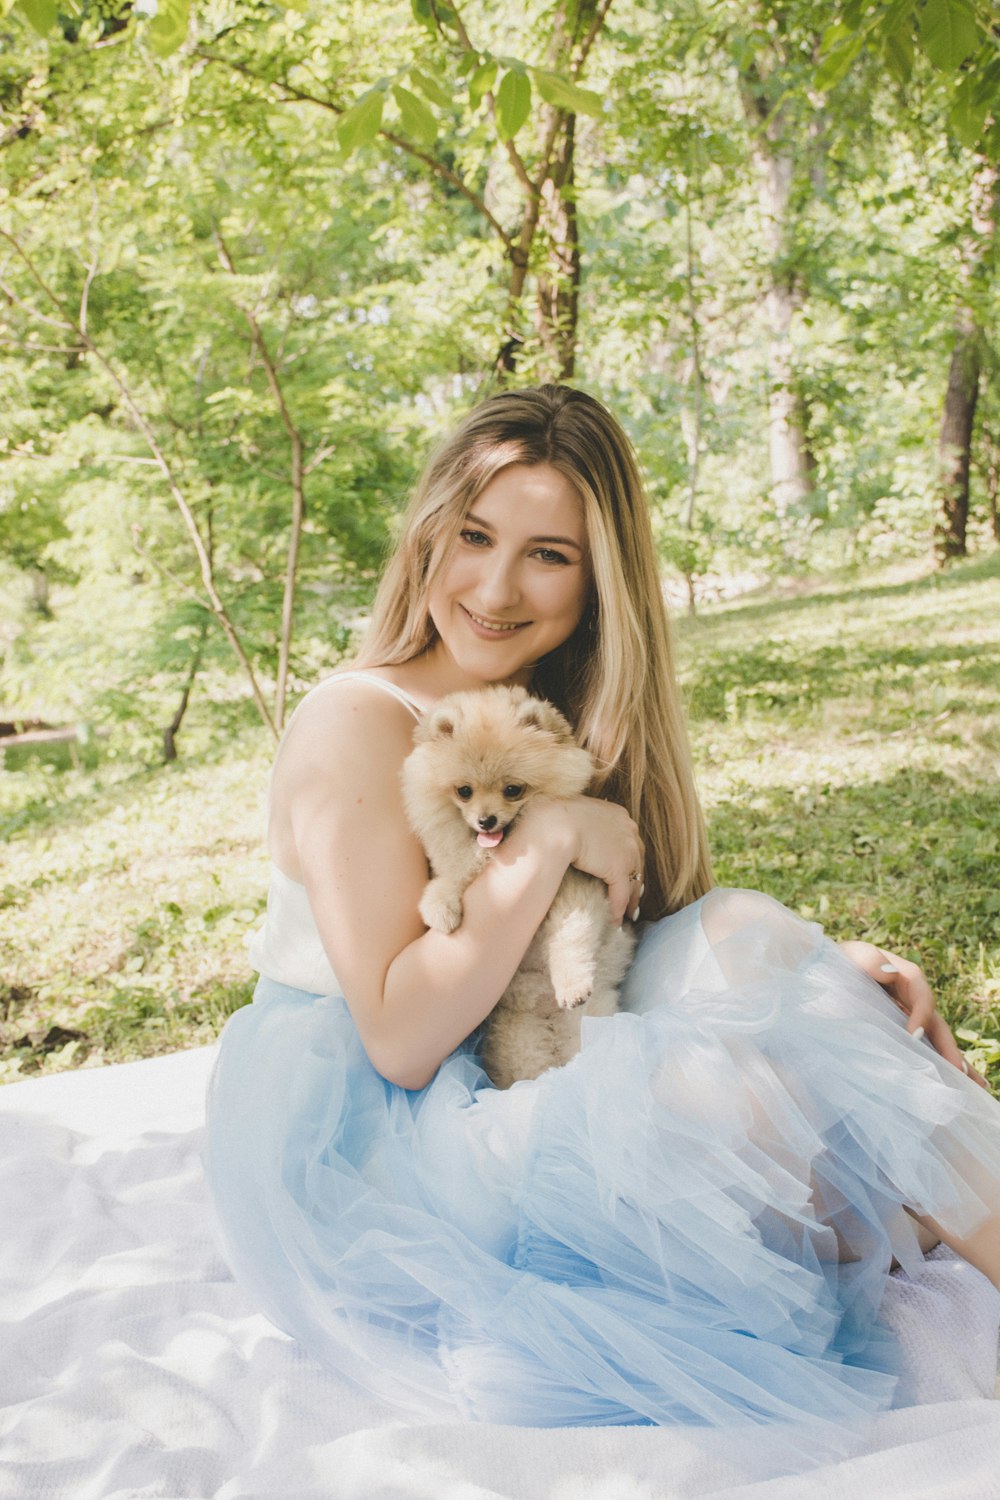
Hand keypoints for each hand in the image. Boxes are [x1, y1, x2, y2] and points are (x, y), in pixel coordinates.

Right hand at [558, 794, 644, 926]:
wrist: (556, 823)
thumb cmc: (558, 816)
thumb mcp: (578, 813)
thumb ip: (586, 821)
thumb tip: (577, 827)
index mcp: (619, 816)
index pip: (630, 843)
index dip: (630, 860)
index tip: (628, 873)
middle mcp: (629, 832)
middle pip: (637, 863)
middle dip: (635, 882)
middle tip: (634, 898)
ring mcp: (627, 851)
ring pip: (633, 882)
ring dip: (631, 900)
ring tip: (628, 914)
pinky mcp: (618, 868)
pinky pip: (621, 895)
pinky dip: (618, 910)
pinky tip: (615, 922)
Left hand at [839, 941, 988, 1090]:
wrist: (824, 972)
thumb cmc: (839, 962)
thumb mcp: (851, 955)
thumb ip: (867, 958)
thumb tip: (890, 972)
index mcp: (905, 977)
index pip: (922, 997)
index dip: (922, 1015)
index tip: (913, 1036)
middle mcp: (913, 999)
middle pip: (936, 1023)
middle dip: (949, 1047)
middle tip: (959, 1072)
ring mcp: (908, 1016)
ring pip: (934, 1039)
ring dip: (951, 1060)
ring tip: (973, 1085)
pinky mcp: (899, 1032)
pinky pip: (921, 1047)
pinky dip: (936, 1063)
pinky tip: (952, 1082)